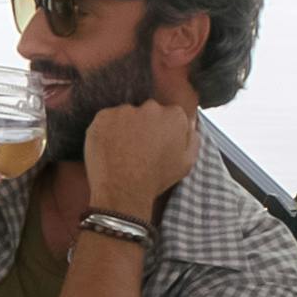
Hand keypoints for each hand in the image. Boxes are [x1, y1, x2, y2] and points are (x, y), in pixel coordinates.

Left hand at [79, 100, 198, 217]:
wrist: (123, 189)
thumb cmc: (156, 178)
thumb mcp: (186, 162)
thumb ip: (192, 138)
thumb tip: (189, 122)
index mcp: (174, 116)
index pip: (170, 114)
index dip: (162, 130)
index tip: (156, 143)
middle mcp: (151, 107)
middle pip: (148, 111)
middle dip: (144, 125)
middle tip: (138, 148)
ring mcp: (125, 111)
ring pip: (126, 115)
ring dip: (124, 127)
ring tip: (122, 151)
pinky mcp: (103, 117)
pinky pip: (106, 120)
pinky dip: (106, 131)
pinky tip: (109, 149)